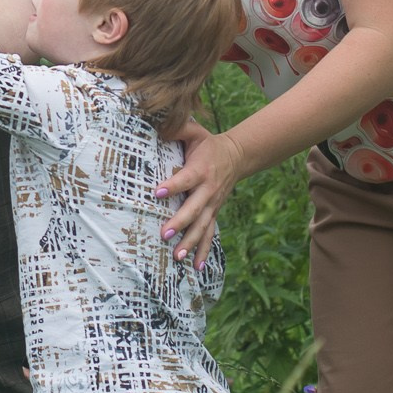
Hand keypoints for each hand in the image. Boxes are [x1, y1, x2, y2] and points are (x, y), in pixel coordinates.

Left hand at [155, 124, 246, 265]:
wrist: (236, 157)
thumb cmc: (208, 145)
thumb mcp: (195, 132)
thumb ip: (178, 128)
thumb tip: (159, 126)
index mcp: (200, 170)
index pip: (185, 179)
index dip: (172, 185)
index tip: (156, 192)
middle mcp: (208, 190)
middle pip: (194, 209)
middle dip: (180, 223)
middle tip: (165, 234)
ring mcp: (212, 204)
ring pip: (202, 227)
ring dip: (190, 243)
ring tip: (178, 257)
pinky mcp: (214, 212)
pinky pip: (209, 234)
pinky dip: (204, 251)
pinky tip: (196, 267)